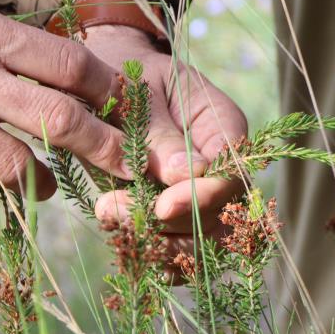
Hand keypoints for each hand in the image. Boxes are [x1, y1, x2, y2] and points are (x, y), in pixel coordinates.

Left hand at [81, 24, 247, 256]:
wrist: (101, 81)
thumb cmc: (125, 78)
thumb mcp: (138, 94)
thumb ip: (160, 133)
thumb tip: (189, 174)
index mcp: (223, 126)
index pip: (233, 171)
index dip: (205, 196)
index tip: (162, 206)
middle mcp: (219, 167)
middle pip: (221, 214)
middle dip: (173, 224)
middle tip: (111, 207)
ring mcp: (199, 196)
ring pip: (202, 242)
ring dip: (158, 244)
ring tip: (106, 213)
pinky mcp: (174, 218)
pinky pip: (177, 253)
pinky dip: (151, 255)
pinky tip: (119, 236)